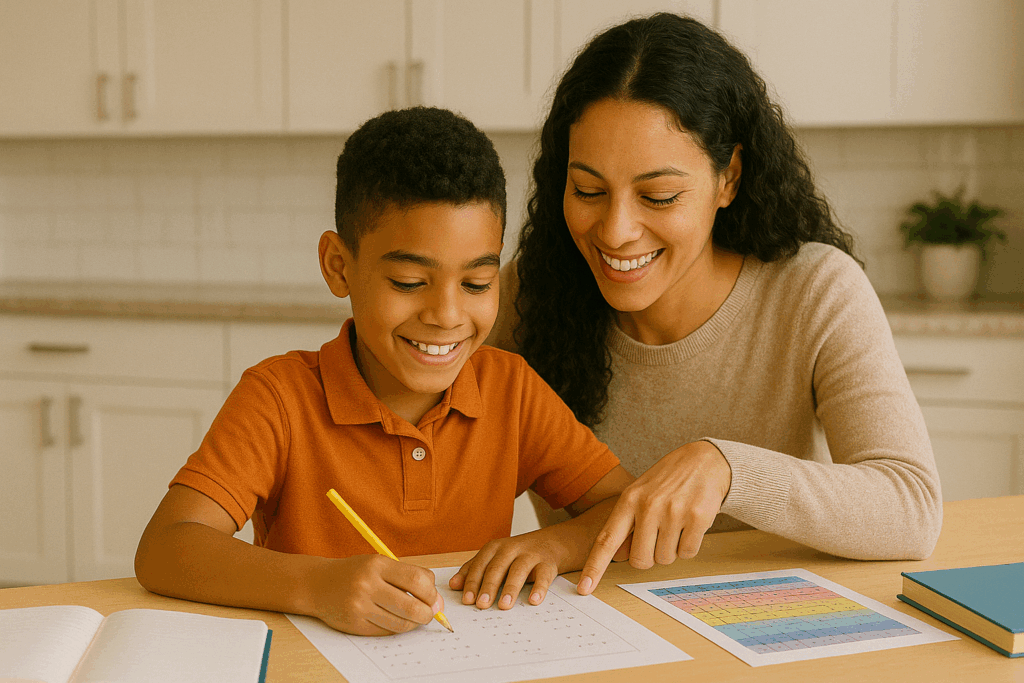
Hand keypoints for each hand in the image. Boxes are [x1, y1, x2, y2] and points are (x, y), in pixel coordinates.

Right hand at [310, 554, 443, 635]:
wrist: (318, 584)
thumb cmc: (355, 572)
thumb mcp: (379, 563)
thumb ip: (407, 576)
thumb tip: (436, 601)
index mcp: (377, 565)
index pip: (417, 581)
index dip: (431, 593)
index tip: (434, 599)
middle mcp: (367, 585)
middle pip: (412, 606)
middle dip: (427, 613)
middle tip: (429, 614)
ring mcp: (360, 606)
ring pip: (400, 623)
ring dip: (414, 624)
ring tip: (415, 618)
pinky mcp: (355, 624)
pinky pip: (385, 632)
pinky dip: (397, 628)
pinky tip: (396, 620)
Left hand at [448, 527, 575, 610]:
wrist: (550, 543)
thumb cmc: (516, 555)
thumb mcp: (494, 558)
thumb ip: (474, 570)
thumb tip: (453, 585)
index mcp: (494, 548)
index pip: (480, 565)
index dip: (472, 582)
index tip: (467, 600)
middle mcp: (511, 549)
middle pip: (497, 567)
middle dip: (489, 586)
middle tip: (482, 604)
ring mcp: (530, 555)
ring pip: (519, 570)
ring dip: (511, 588)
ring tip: (504, 605)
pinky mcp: (547, 564)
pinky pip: (544, 576)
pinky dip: (539, 588)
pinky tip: (534, 600)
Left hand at [576, 440, 731, 594]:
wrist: (704, 460)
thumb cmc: (668, 480)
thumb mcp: (640, 494)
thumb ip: (626, 523)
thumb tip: (618, 556)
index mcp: (629, 500)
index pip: (607, 540)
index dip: (594, 566)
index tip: (584, 588)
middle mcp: (648, 506)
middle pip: (640, 560)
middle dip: (649, 557)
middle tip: (658, 537)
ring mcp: (673, 511)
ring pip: (665, 559)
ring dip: (671, 550)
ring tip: (676, 524)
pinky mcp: (697, 517)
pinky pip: (687, 553)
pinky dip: (689, 546)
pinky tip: (690, 525)